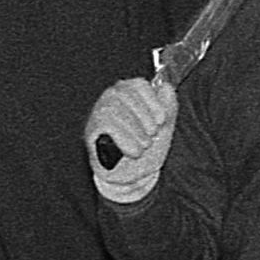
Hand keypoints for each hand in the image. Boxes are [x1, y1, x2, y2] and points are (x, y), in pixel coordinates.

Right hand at [84, 78, 176, 203]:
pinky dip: (124, 139)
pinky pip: (105, 125)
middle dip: (144, 118)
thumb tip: (166, 86)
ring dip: (135, 130)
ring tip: (144, 145)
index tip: (162, 120)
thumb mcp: (164, 126)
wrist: (132, 174)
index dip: (153, 102)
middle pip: (126, 95)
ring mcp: (99, 111)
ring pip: (114, 109)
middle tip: (152, 135)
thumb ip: (168, 105)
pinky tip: (134, 151)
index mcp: (131, 91)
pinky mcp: (91, 128)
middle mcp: (112, 96)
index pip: (139, 85)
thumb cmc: (146, 146)